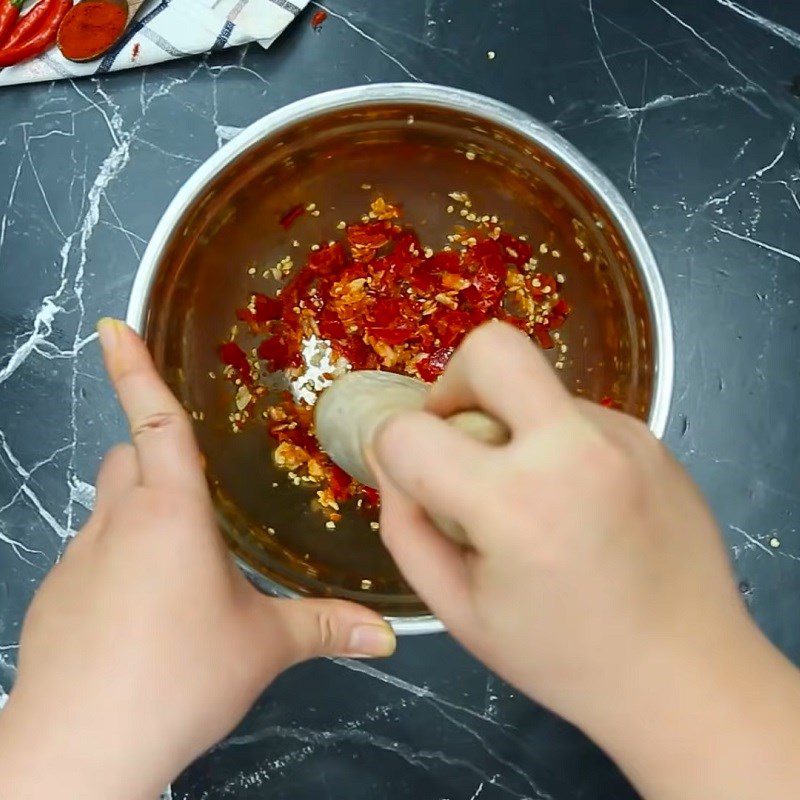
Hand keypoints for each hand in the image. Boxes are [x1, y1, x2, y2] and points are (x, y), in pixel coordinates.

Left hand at [0, 319, 394, 799]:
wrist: (78, 750)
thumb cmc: (178, 678)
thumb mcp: (263, 646)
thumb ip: (324, 627)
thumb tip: (385, 634)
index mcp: (171, 513)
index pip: (155, 422)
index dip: (134, 369)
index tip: (113, 327)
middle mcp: (117, 523)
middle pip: (127, 458)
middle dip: (154, 453)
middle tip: (196, 489)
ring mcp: (76, 561)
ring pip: (108, 507)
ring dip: (140, 514)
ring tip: (180, 566)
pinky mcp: (54, 600)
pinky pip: (91, 558)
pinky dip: (118, 563)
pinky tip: (144, 616)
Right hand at [373, 321, 799, 799]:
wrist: (688, 675)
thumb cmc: (562, 657)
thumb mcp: (457, 609)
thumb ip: (405, 526)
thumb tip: (389, 458)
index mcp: (516, 503)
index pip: (410, 432)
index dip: (392, 450)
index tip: (415, 479)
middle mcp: (574, 449)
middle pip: (492, 348)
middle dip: (454, 382)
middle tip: (460, 438)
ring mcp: (622, 436)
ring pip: (536, 385)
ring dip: (512, 423)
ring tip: (533, 495)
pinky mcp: (649, 437)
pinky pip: (576, 414)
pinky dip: (555, 442)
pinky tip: (576, 502)